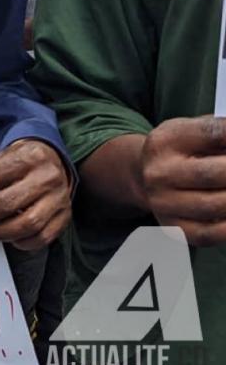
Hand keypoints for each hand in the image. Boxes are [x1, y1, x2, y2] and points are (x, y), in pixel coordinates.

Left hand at [0, 139, 70, 249]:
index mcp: (26, 157)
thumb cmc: (20, 161)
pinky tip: (7, 238)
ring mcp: (58, 198)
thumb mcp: (3, 156)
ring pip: (27, 223)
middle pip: (6, 203)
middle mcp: (45, 177)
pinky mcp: (65, 216)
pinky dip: (21, 241)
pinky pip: (42, 237)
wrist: (55, 159)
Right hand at [142, 116, 225, 246]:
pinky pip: (212, 233)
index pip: (213, 133)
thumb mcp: (194, 131)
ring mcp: (163, 203)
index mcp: (166, 140)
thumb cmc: (183, 152)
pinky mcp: (174, 227)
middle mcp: (159, 172)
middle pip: (215, 173)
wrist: (147, 177)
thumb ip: (222, 134)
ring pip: (217, 205)